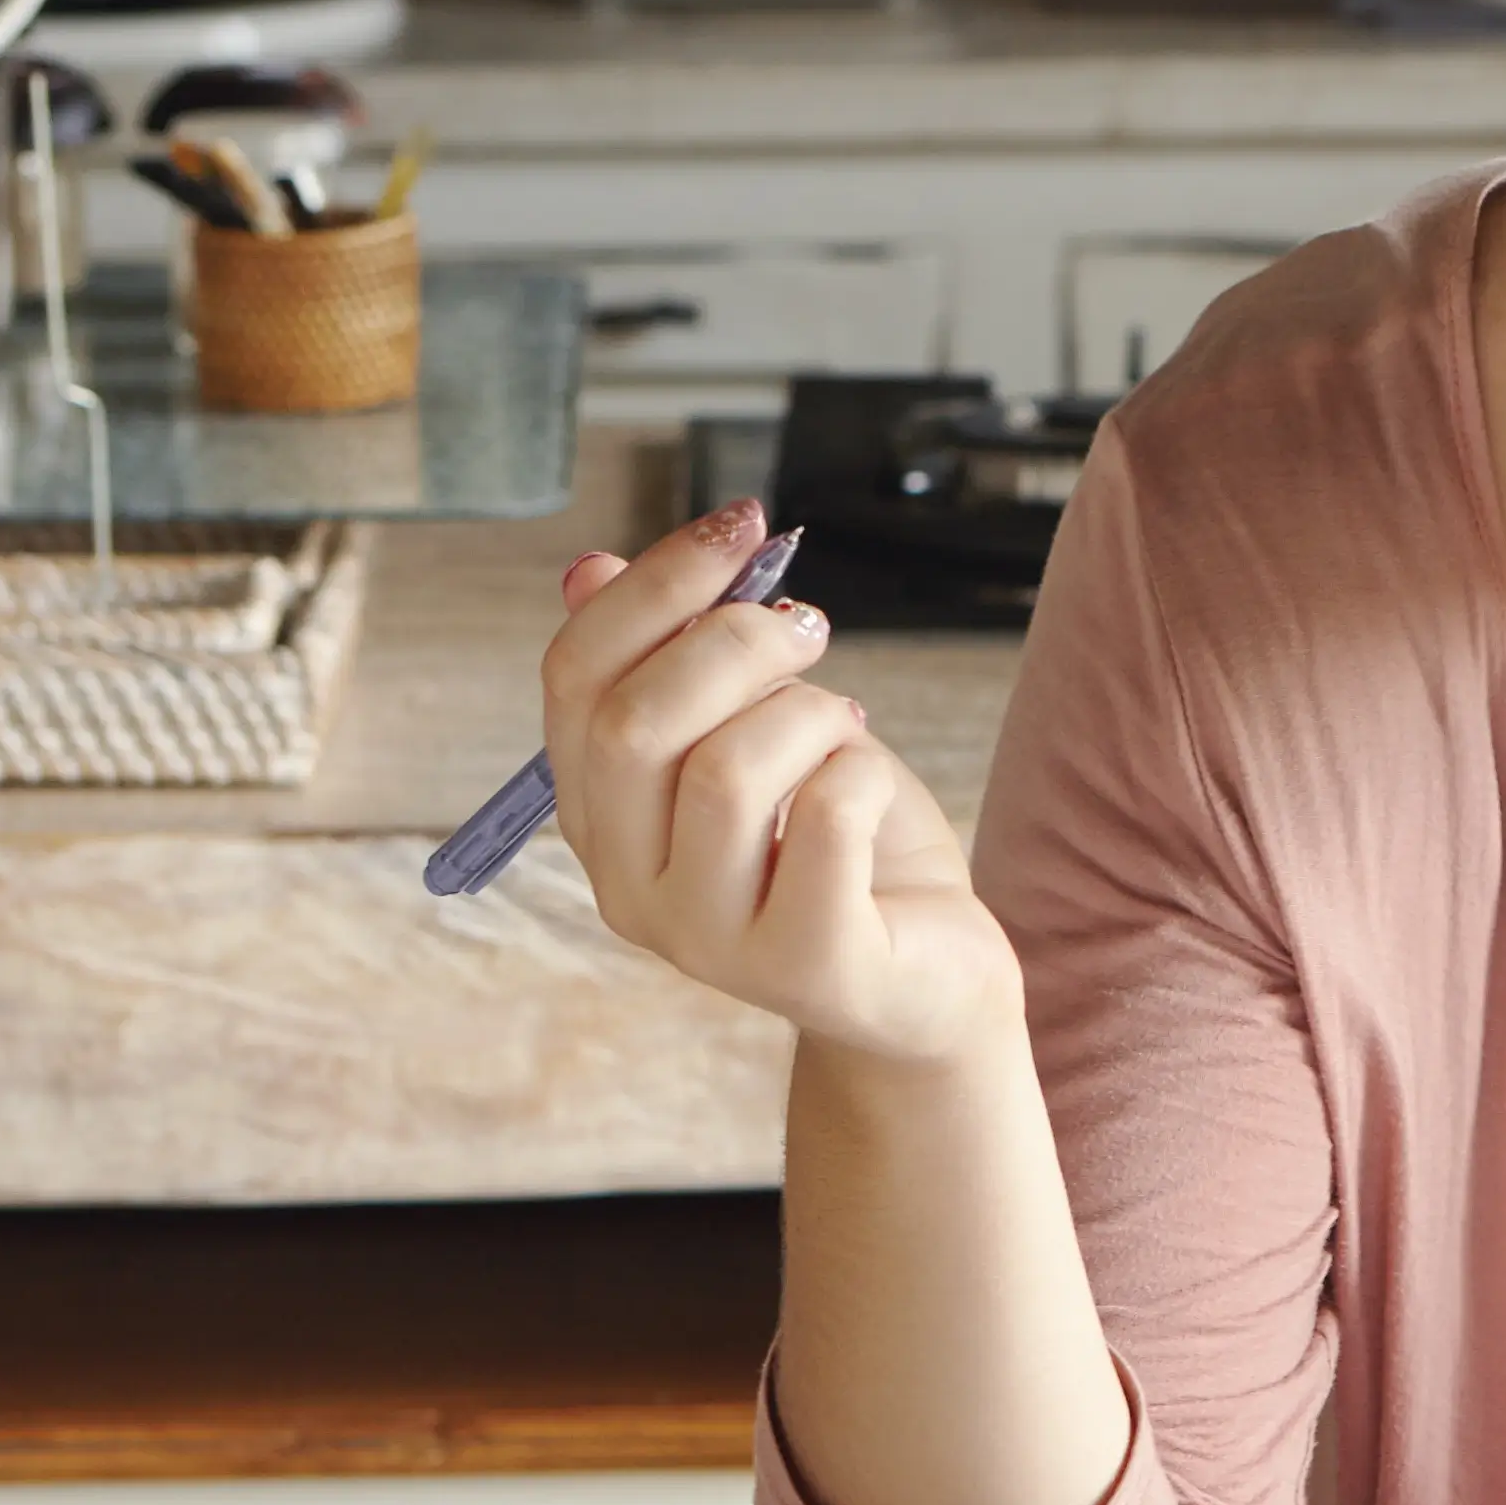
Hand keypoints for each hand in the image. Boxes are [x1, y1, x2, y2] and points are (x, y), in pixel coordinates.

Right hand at [540, 500, 1017, 1069]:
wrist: (931, 978)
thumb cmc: (841, 844)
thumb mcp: (757, 731)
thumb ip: (676, 663)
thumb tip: (590, 565)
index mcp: (598, 818)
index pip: (574, 679)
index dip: (653, 585)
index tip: (740, 526)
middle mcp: (628, 889)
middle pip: (632, 724)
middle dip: (731, 642)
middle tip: (808, 630)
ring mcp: (708, 942)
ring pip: (726, 771)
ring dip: (804, 712)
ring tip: (842, 724)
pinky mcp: (805, 967)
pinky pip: (825, 820)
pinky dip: (860, 774)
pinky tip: (869, 791)